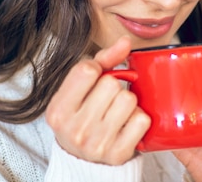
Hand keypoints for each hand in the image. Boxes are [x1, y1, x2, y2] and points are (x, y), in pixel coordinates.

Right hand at [45, 36, 150, 164]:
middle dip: (113, 87)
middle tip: (105, 100)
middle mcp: (76, 129)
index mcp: (59, 110)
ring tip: (116, 111)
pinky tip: (126, 124)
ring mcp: (97, 144)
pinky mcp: (118, 153)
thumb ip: (102, 60)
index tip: (94, 80)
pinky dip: (138, 118)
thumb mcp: (80, 88)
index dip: (96, 70)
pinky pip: (142, 119)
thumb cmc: (82, 115)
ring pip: (128, 100)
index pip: (87, 70)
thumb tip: (125, 41)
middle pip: (111, 84)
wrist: (83, 159)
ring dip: (127, 102)